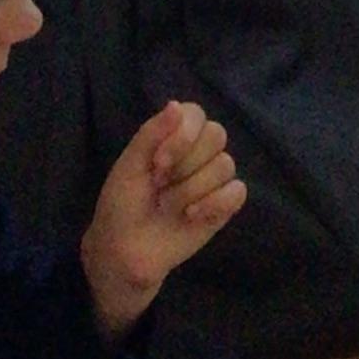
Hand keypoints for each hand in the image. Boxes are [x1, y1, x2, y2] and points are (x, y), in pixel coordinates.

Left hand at [81, 100, 245, 335]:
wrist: (123, 253)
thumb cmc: (121, 205)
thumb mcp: (128, 167)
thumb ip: (151, 134)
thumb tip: (175, 106)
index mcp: (174, 136)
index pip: (196, 114)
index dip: (182, 136)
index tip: (157, 164)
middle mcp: (198, 152)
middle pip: (217, 135)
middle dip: (185, 164)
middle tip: (160, 186)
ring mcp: (213, 179)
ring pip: (225, 165)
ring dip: (191, 189)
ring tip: (169, 206)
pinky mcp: (224, 206)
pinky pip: (237, 191)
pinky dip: (215, 203)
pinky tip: (192, 216)